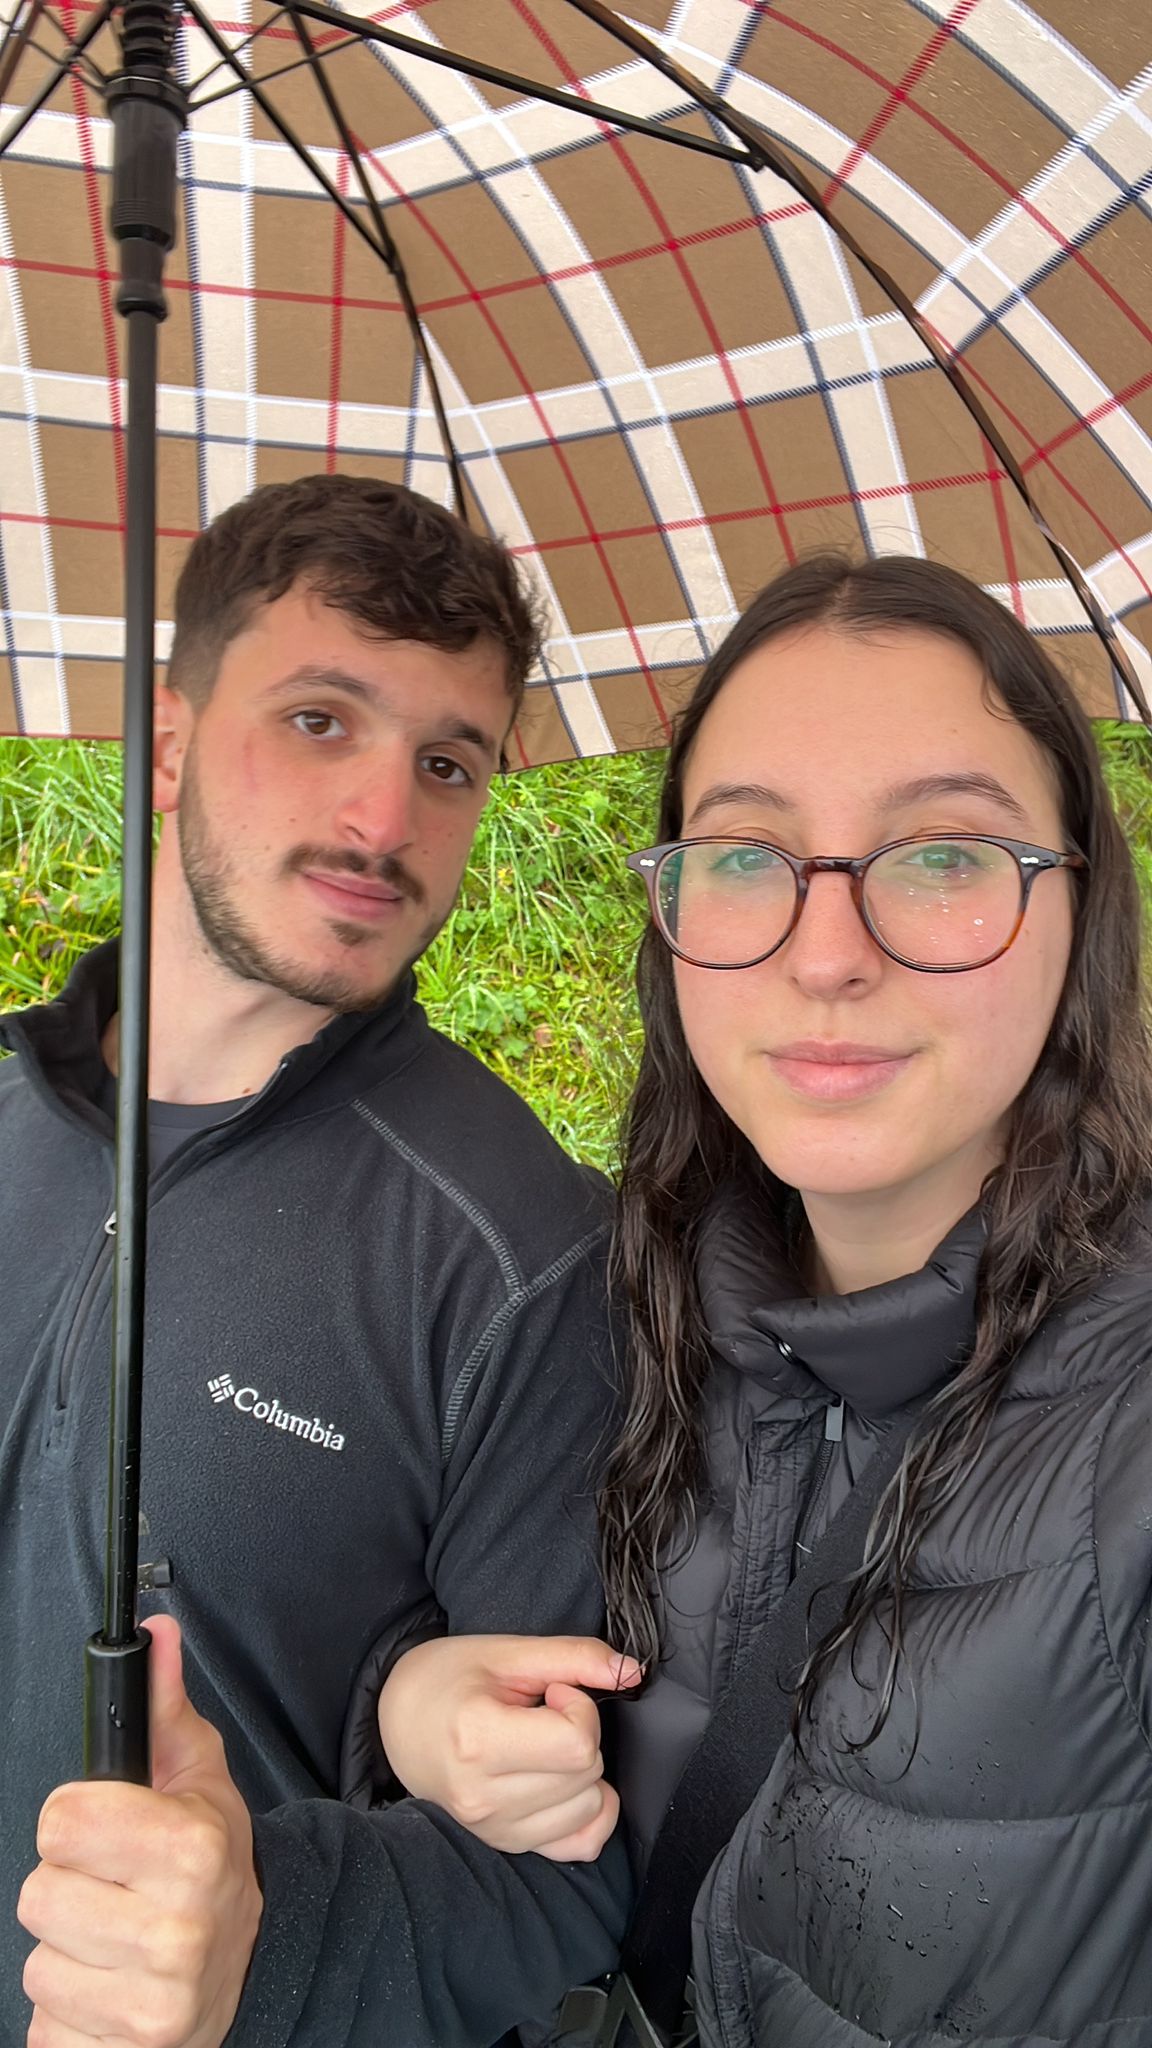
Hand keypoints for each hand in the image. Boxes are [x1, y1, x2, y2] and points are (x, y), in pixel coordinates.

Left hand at [18, 1615, 262, 2047]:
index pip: (61, 1822)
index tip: (107, 1831)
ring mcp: (152, 2004)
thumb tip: (154, 1638)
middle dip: (68, 1889)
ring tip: (115, 1942)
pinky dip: (68, 2014)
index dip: (76, 1822)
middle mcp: (177, 1930)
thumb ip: (163, 1709)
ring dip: (67, 1953)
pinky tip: (109, 1990)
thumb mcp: (198, 1781)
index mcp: (192, 1850)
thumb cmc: (211, 1868)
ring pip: (38, 1964)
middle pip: (38, 1895)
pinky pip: (45, 2029)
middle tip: (114, 1890)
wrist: (253, 1967)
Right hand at [377, 1634, 641, 1862]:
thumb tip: (633, 1671)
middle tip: (543, 1714)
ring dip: (583, 1770)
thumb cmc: (447, 1679)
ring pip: (590, 1807)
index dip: (580, 1707)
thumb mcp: (506, 1652)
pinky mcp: (505, 1845)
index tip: (555, 1692)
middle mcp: (484, 1797)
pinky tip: (566, 1783)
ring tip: (543, 1744)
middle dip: (581, 1733)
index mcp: (478, 1741)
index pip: (576, 1743)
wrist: (399, 1720)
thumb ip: (575, 1656)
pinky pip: (582, 1845)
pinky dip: (590, 1813)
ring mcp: (494, 1829)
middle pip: (586, 1773)